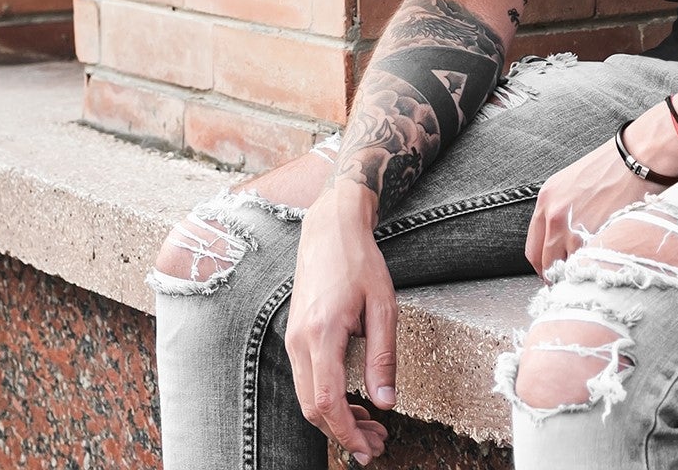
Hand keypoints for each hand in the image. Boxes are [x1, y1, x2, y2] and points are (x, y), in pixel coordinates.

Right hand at [286, 185, 394, 463]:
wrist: (330, 230)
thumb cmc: (360, 262)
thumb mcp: (384, 306)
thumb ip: (383, 356)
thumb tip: (385, 402)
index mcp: (322, 334)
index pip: (327, 401)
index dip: (346, 432)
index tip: (367, 447)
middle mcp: (299, 341)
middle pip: (313, 407)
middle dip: (342, 433)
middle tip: (376, 445)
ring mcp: (293, 340)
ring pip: (307, 397)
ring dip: (335, 419)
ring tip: (370, 429)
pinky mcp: (296, 337)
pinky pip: (307, 380)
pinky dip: (327, 400)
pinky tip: (353, 405)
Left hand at [525, 118, 677, 275]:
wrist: (640, 158)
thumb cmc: (614, 166)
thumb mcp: (573, 183)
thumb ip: (560, 211)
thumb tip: (561, 241)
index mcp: (546, 199)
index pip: (533, 250)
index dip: (544, 266)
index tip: (555, 272)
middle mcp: (553, 215)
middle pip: (546, 263)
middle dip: (559, 275)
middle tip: (573, 279)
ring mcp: (573, 228)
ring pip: (567, 268)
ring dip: (578, 273)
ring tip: (592, 271)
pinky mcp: (595, 236)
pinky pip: (587, 264)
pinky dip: (594, 268)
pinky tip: (604, 264)